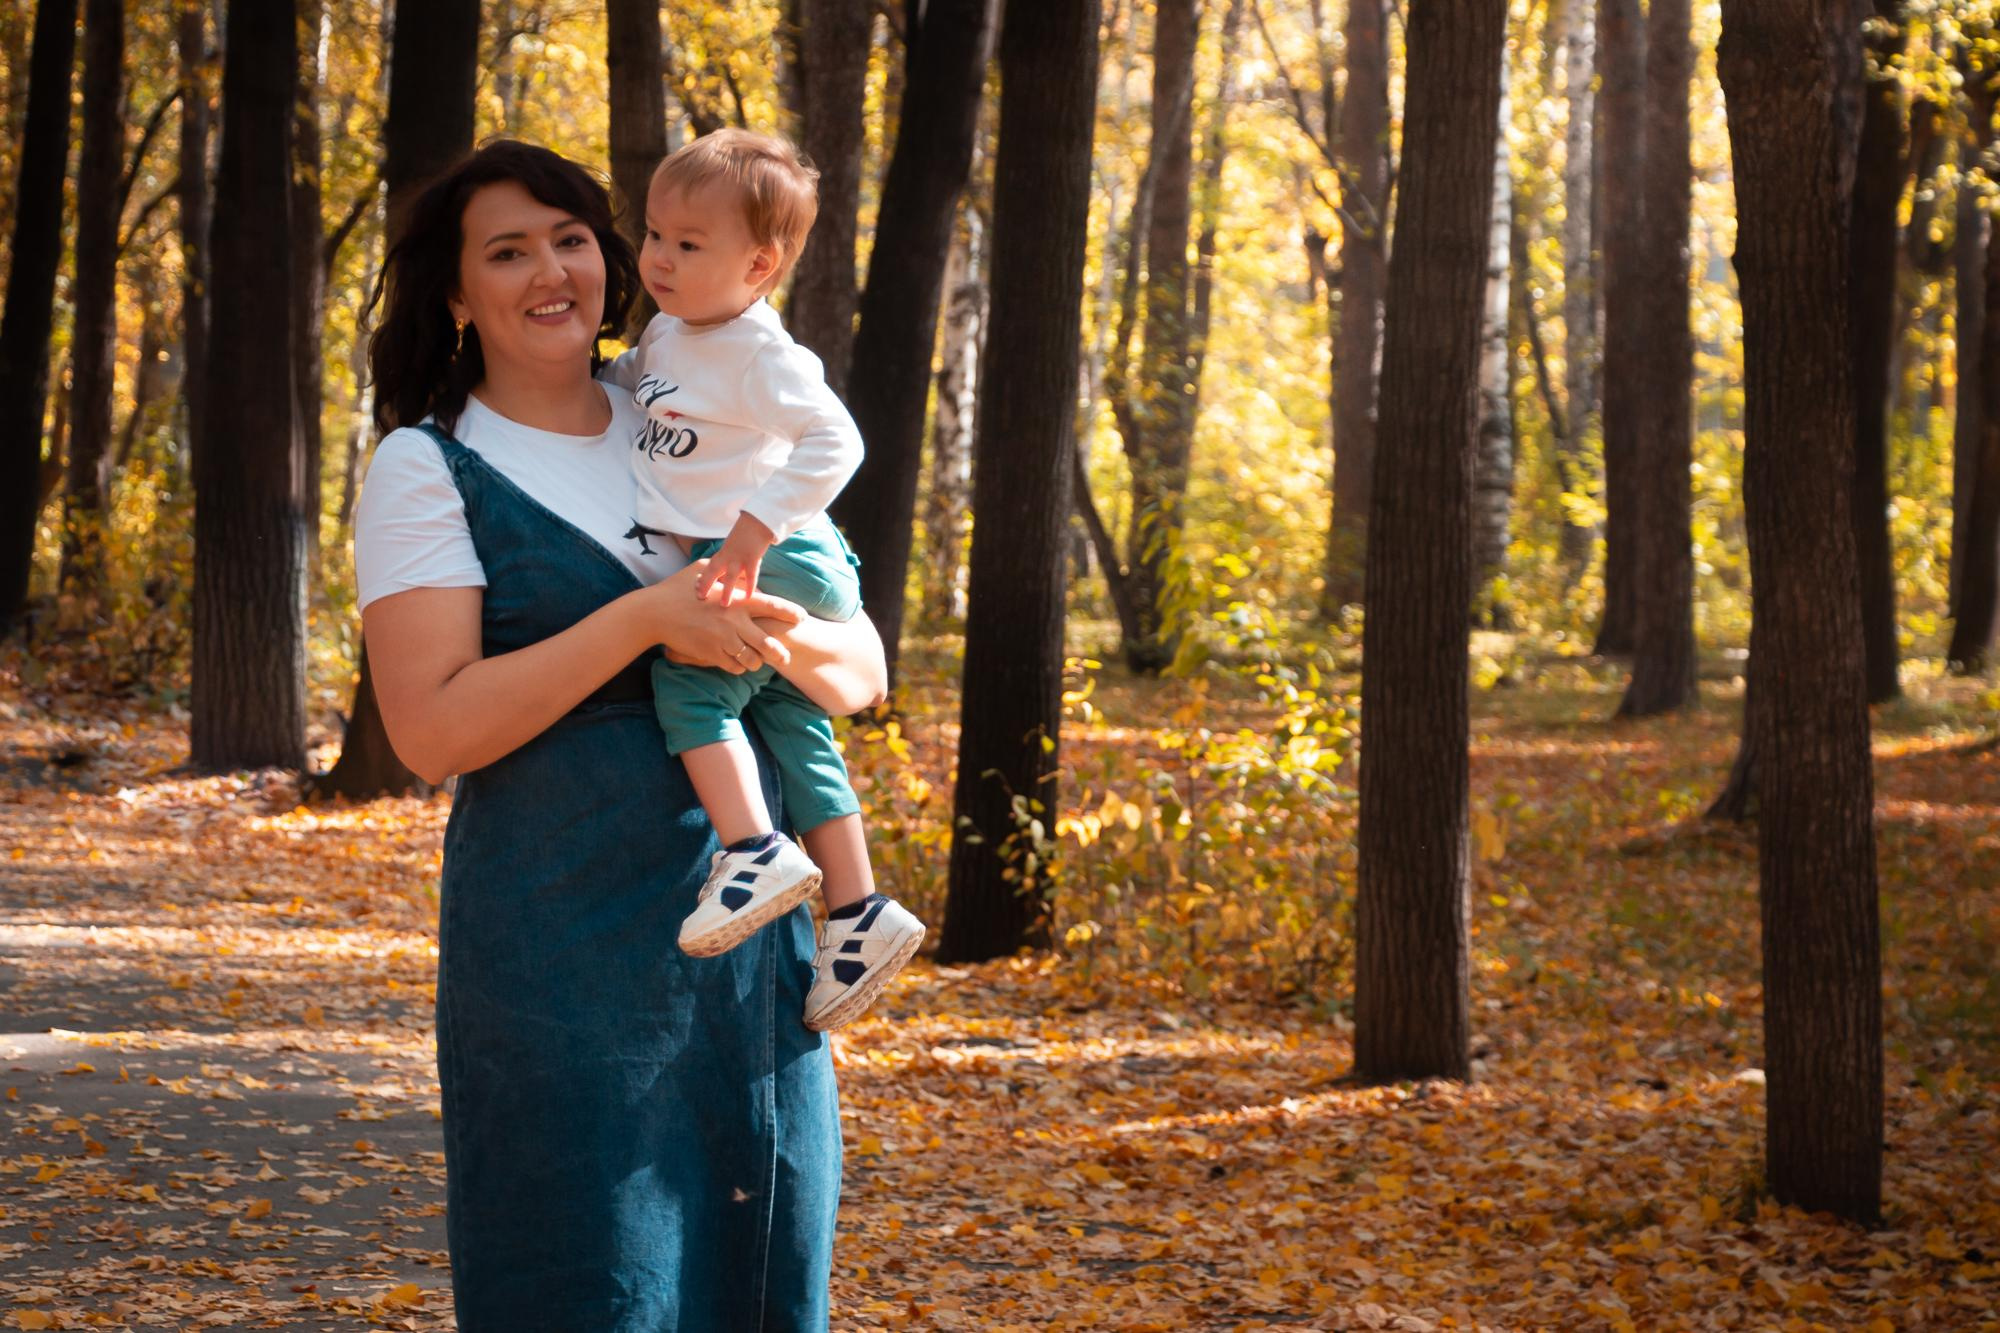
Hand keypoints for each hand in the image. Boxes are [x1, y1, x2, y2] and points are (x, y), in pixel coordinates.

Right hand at [645, 562, 801, 672]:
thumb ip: (725, 573)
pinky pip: (734, 667)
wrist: (654, 613)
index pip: (772, 606)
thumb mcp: (702, 570)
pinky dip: (738, 668)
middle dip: (780, 653)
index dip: (790, 613)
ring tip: (756, 662)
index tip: (802, 618)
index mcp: (736, 600)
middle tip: (785, 658)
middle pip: (769, 643)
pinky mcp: (711, 654)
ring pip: (752, 660)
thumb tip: (740, 572)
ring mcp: (723, 640)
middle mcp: (734, 621)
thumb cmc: (676, 589)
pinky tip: (736, 664)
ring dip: (756, 663)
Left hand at [694, 513, 774, 607]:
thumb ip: (732, 554)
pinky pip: (751, 575)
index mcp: (724, 551)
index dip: (703, 577)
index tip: (696, 587)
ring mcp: (740, 557)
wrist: (758, 519)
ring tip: (724, 605)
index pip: (710, 566)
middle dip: (706, 584)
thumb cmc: (748, 529)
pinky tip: (749, 597)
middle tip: (700, 597)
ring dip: (726, 591)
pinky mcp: (753, 557)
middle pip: (714, 571)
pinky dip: (750, 586)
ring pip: (730, 576)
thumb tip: (730, 565)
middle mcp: (729, 555)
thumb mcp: (735, 542)